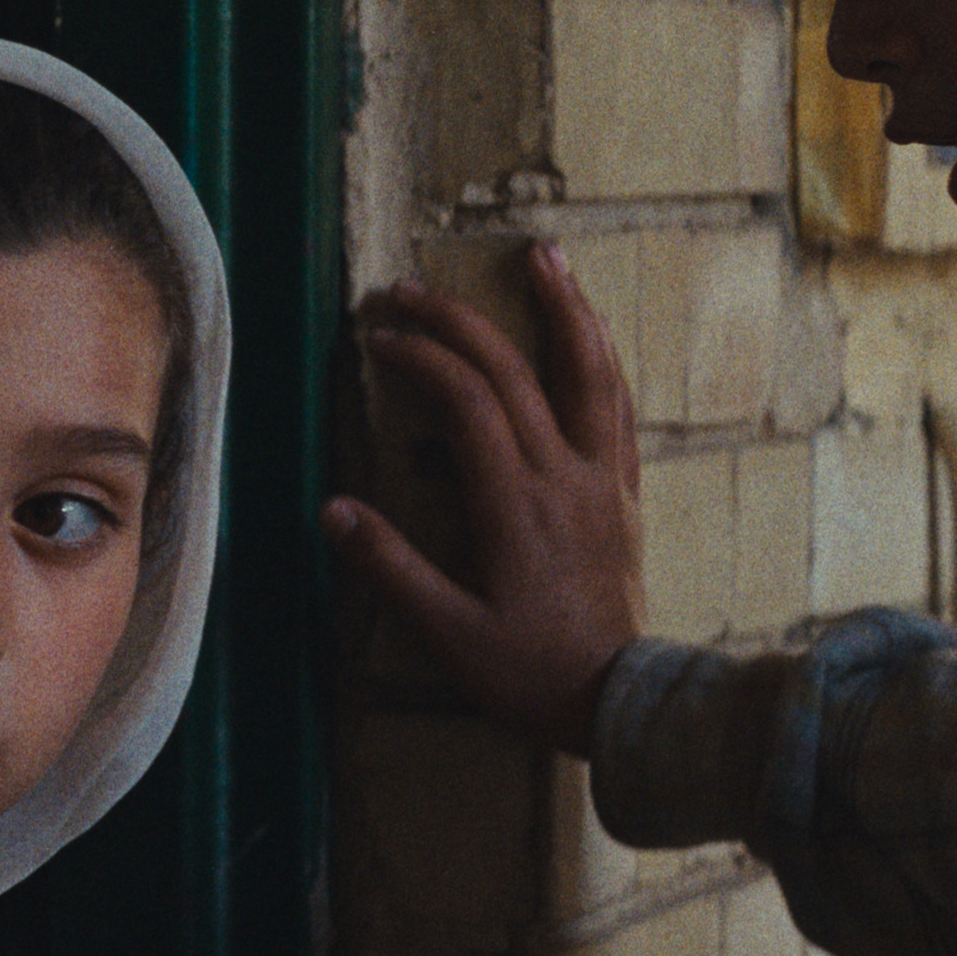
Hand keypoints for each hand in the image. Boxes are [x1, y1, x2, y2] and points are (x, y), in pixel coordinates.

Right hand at [322, 240, 644, 754]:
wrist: (622, 700)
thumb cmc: (531, 673)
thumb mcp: (448, 633)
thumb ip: (390, 568)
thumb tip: (332, 510)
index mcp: (515, 503)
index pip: (464, 401)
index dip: (419, 357)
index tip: (379, 337)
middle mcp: (564, 474)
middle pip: (512, 371)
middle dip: (456, 320)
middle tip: (410, 288)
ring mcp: (603, 477)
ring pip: (588, 370)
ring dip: (562, 306)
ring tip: (542, 255)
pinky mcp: (625, 490)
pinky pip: (619, 405)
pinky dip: (600, 357)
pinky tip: (590, 332)